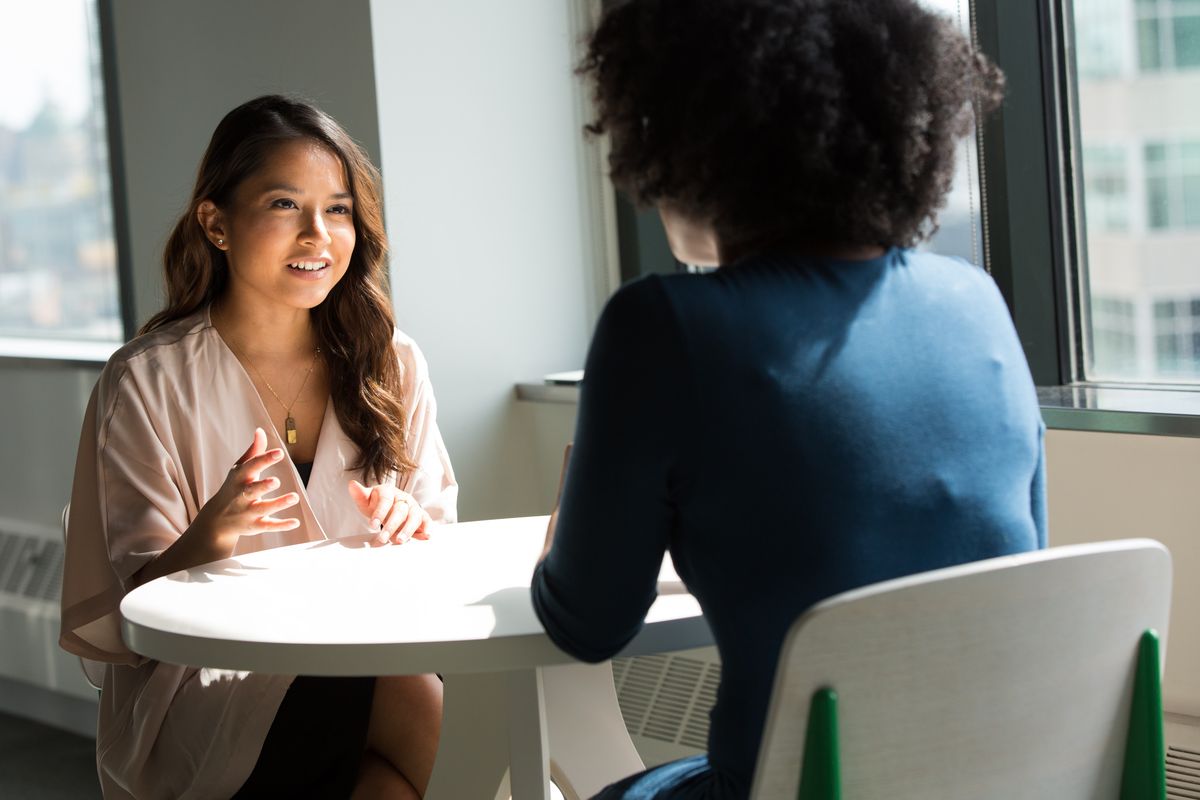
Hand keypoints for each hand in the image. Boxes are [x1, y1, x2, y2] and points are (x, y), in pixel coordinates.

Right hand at [131, 428, 299, 587]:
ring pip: (263, 508)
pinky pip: (269, 526)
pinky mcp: (255, 526)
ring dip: (279, 504)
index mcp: (239, 478)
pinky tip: (296, 522)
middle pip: (252, 490)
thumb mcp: (239, 469)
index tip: (279, 452)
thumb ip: (253, 451)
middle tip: (276, 481)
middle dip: (263, 486)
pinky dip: (282, 525)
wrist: (216, 520)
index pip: (251, 467)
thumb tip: (261, 430)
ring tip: (295, 497)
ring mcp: (248, 512)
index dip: (264, 459)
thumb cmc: (233, 487)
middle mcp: (242, 496)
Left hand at [349, 480, 431, 544]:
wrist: (389, 506)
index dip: (379, 512)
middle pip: (400, 510)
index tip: (372, 525)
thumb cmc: (376, 503)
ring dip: (408, 529)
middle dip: (391, 526)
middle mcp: (403, 498)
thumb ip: (359, 494)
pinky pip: (426, 521)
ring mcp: (413, 506)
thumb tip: (352, 484)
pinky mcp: (421, 516)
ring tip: (399, 541)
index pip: (385, 500)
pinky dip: (427, 528)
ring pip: (414, 516)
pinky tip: (425, 537)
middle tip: (382, 539)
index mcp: (389, 491)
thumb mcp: (366, 500)